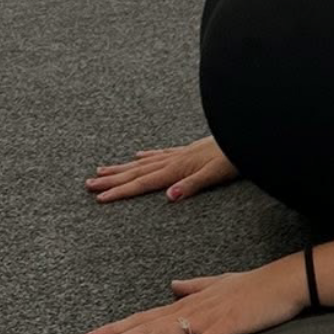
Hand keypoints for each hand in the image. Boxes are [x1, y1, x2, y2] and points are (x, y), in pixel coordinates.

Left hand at [83, 256, 309, 333]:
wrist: (285, 280)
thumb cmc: (254, 285)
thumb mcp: (219, 282)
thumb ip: (194, 285)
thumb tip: (172, 285)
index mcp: (189, 302)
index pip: (145, 316)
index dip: (118, 328)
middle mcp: (192, 309)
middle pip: (147, 327)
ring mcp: (209, 318)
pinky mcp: (229, 326)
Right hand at [85, 135, 238, 204]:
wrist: (245, 136)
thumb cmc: (234, 158)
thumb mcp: (215, 175)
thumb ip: (192, 185)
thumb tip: (169, 197)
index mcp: (177, 169)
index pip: (142, 183)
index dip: (120, 192)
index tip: (99, 198)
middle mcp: (174, 160)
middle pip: (136, 171)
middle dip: (112, 179)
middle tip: (88, 184)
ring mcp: (180, 154)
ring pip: (144, 161)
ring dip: (123, 167)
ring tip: (102, 170)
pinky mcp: (189, 150)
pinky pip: (160, 153)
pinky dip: (146, 156)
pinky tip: (138, 154)